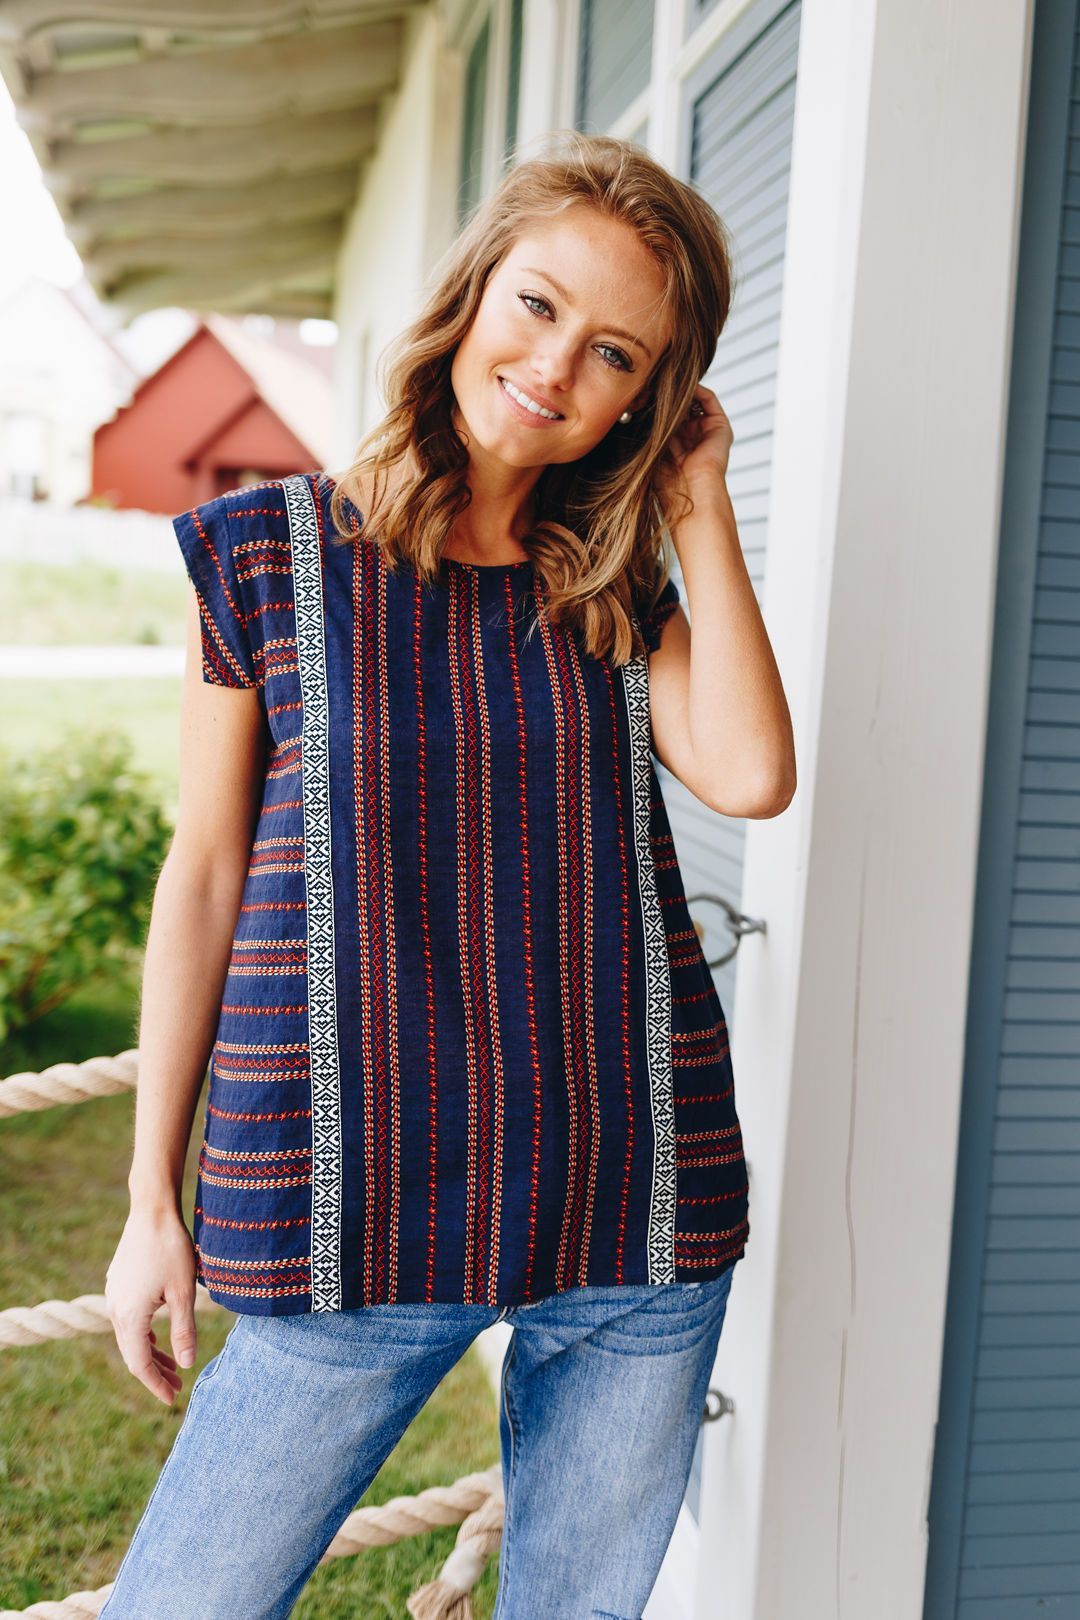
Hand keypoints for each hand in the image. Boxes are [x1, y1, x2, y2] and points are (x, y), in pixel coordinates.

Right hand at [104, 1208, 198, 1405]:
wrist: (151, 1211)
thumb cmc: (171, 1249)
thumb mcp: (184, 1292)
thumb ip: (184, 1330)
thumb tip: (186, 1364)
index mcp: (129, 1316)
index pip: (139, 1364)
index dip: (155, 1385)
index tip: (172, 1400)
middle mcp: (115, 1309)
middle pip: (132, 1353)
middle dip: (155, 1373)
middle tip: (177, 1388)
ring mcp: (114, 1296)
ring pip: (130, 1336)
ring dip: (151, 1353)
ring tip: (173, 1366)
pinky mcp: (118, 1284)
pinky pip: (128, 1319)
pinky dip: (144, 1334)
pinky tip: (158, 1336)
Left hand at [656, 383, 732, 506]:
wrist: (689, 488)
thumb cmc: (668, 480)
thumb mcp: (654, 450)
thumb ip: (653, 429)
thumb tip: (644, 404)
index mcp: (678, 448)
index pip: (669, 420)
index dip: (659, 409)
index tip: (646, 397)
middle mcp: (694, 440)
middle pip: (682, 409)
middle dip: (670, 400)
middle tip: (655, 388)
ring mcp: (708, 433)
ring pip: (695, 403)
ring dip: (682, 394)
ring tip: (669, 388)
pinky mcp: (721, 426)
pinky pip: (709, 400)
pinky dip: (697, 390)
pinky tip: (683, 389)